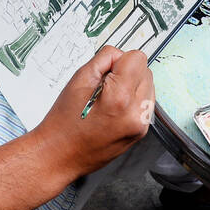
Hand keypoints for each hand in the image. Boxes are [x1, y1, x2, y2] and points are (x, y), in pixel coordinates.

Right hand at [32, 45, 154, 179]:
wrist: (61, 154)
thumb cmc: (65, 122)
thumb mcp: (79, 79)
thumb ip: (105, 59)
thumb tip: (121, 54)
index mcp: (120, 98)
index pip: (138, 58)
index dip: (120, 60)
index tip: (107, 71)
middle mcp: (135, 113)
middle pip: (146, 71)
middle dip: (127, 73)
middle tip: (104, 87)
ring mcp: (141, 125)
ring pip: (148, 86)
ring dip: (132, 86)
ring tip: (108, 100)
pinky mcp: (141, 132)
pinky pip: (145, 103)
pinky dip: (132, 100)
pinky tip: (114, 109)